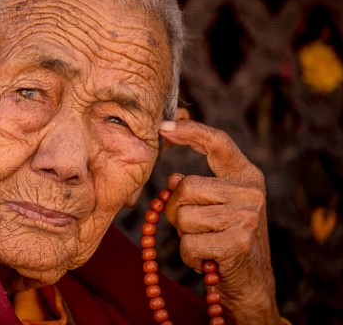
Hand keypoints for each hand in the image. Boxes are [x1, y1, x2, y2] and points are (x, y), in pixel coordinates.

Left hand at [159, 120, 280, 324]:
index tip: (163, 127)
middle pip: (185, 187)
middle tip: (193, 229)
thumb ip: (196, 188)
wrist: (251, 285)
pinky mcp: (238, 241)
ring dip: (184, 237)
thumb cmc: (225, 241)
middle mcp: (251, 192)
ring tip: (205, 244)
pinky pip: (188, 243)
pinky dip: (189, 256)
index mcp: (246, 176)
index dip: (191, 131)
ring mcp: (247, 216)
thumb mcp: (214, 208)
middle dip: (176, 211)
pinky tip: (207, 261)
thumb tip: (173, 179)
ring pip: (183, 217)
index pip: (218, 143)